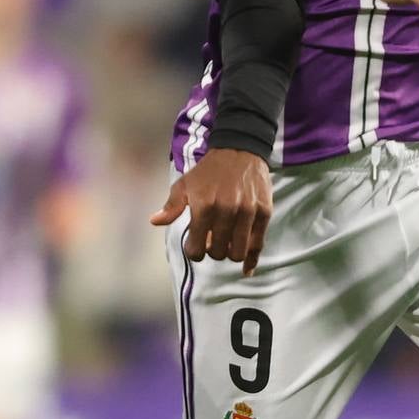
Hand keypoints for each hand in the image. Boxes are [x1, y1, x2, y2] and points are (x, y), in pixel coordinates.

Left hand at [150, 146, 271, 274]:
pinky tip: (246, 268)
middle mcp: (226, 211)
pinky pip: (258, 245)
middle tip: (211, 241)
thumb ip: (171, 206)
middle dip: (212, 251)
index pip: (196, 248)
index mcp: (204, 206)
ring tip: (226, 243)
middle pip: (217, 253)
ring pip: (238, 252)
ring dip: (229, 253)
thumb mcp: (184, 184)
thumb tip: (155, 221)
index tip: (195, 247)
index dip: (194, 252)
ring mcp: (247, 213)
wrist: (239, 150)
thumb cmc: (208, 170)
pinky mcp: (264, 213)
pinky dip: (251, 260)